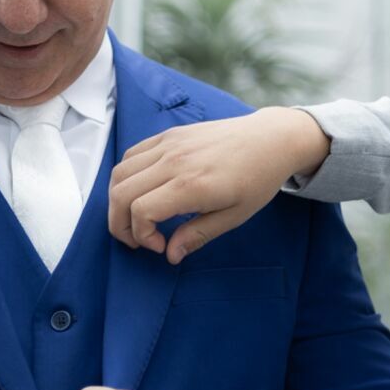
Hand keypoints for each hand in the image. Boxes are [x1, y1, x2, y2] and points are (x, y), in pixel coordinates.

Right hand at [109, 107, 329, 261]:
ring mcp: (168, 144)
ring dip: (118, 200)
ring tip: (135, 217)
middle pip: (120, 193)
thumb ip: (198, 235)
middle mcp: (173, 162)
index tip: (160, 246)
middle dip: (119, 224)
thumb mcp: (234, 216)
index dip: (142, 236)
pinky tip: (143, 191)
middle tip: (137, 240)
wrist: (270, 139)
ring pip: (120, 173)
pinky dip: (127, 176)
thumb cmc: (257, 178)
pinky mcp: (168, 135)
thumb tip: (171, 254)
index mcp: (191, 185)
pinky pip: (131, 155)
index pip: (141, 211)